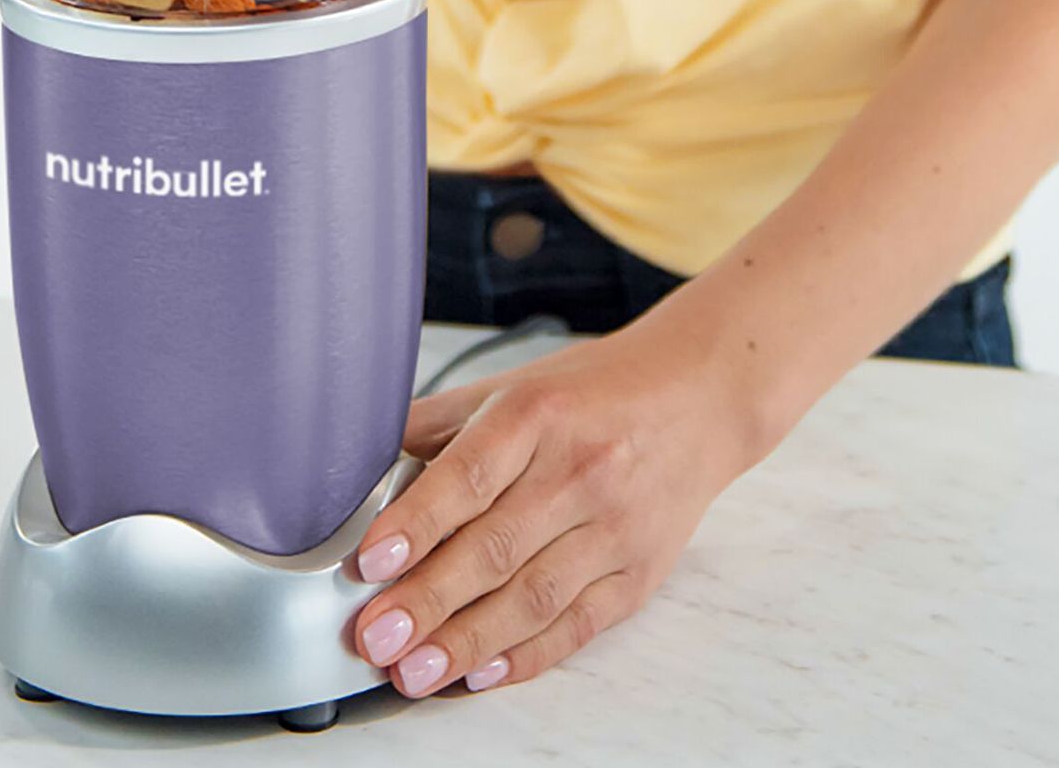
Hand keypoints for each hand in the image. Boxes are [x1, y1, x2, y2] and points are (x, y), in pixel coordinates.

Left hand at [350, 312, 751, 697]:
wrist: (700, 397)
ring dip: (467, 641)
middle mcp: (581, 469)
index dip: (416, 522)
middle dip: (428, 599)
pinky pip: (578, 624)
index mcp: (538, 414)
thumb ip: (437, 427)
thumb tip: (358, 470)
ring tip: (413, 671)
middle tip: (374, 637)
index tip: (370, 562)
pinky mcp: (641, 571)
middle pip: (496, 546)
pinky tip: (481, 672)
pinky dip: (527, 656)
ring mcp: (617, 525)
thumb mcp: (513, 387)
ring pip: (534, 596)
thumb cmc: (593, 393)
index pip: (469, 475)